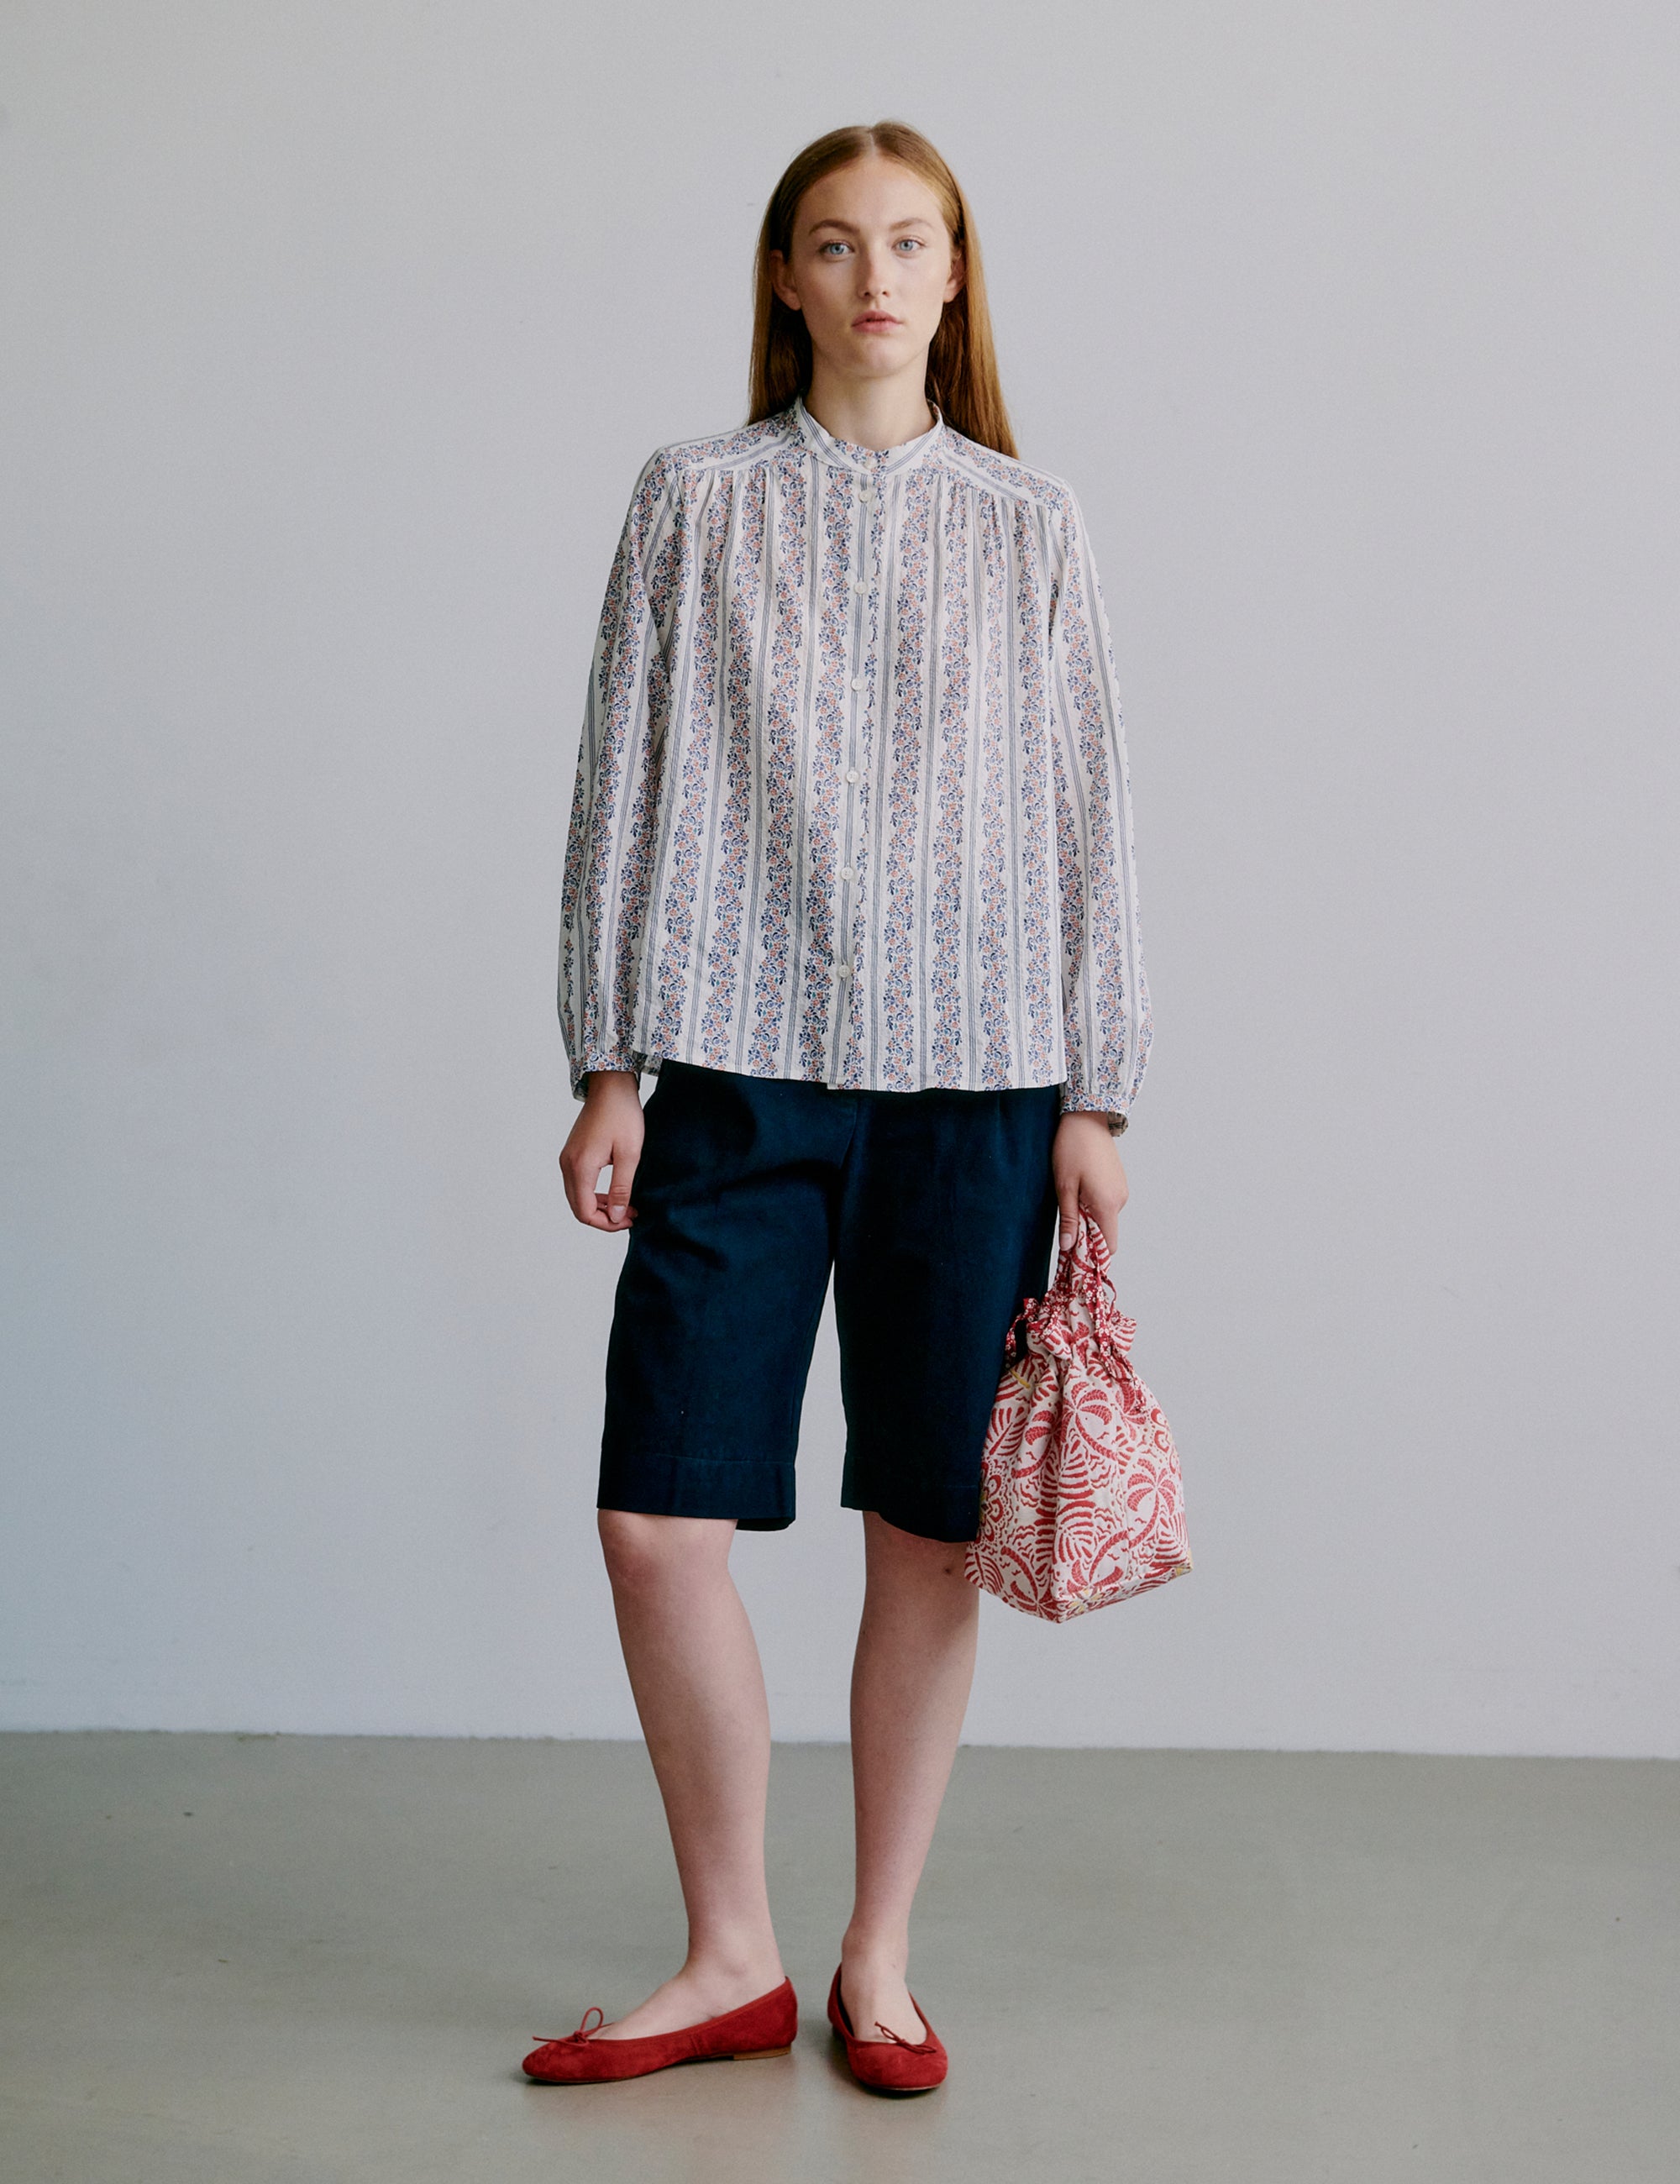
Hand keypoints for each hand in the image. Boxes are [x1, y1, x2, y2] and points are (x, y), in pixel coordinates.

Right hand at [558, 1069, 644, 1231]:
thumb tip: (617, 1217)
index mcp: (580, 1167)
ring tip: (626, 1204)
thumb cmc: (622, 1115)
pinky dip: (594, 1193)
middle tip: (631, 1214)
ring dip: (599, 1206)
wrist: (611, 1086)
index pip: (585, 1212)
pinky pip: (578, 1183)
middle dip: (604, 1217)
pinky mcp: (572, 1153)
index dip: (607, 1224)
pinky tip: (614, 1190)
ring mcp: (567, 1158)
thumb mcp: (630, 1154)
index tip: (630, 1219)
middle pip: (578, 1207)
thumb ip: (621, 1188)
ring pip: (577, 1196)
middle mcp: (567, 1165)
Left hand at [1051, 1113, 1128, 1257]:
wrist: (1086, 1119)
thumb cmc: (1072, 1149)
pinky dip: (1093, 1206)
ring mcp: (1121, 1190)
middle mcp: (1120, 1200)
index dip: (1093, 1255)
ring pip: (1105, 1218)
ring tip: (1070, 1200)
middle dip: (1087, 1236)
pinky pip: (1107, 1204)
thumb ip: (1069, 1218)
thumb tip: (1069, 1247)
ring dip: (1088, 1218)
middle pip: (1106, 1233)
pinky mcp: (1118, 1182)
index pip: (1109, 1246)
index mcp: (1108, 1204)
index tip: (1075, 1256)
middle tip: (1065, 1227)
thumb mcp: (1064, 1186)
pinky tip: (1079, 1191)